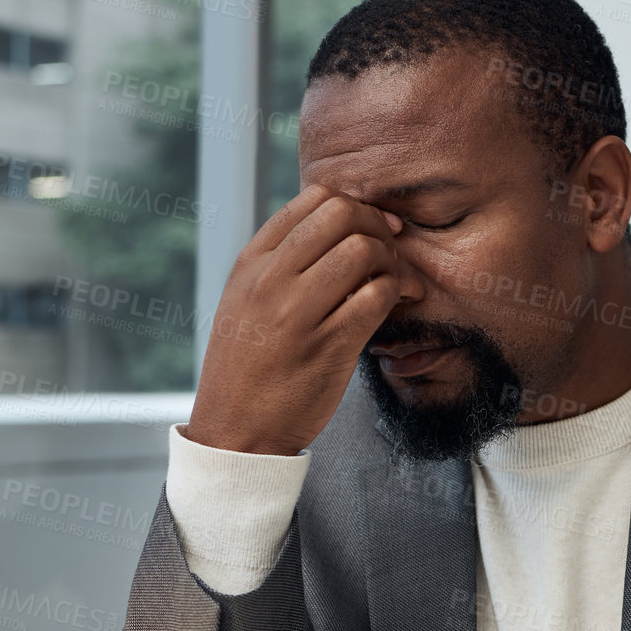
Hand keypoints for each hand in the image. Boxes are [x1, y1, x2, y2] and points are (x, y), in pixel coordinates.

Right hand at [187, 184, 403, 455]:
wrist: (235, 431)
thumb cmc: (246, 369)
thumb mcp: (243, 303)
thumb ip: (279, 265)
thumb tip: (334, 233)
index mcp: (251, 263)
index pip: (314, 199)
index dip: (357, 206)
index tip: (374, 229)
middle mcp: (271, 280)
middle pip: (344, 214)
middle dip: (379, 228)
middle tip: (390, 255)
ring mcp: (299, 312)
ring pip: (364, 250)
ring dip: (391, 263)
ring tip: (394, 284)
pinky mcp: (329, 346)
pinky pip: (377, 297)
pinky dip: (395, 294)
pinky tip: (395, 306)